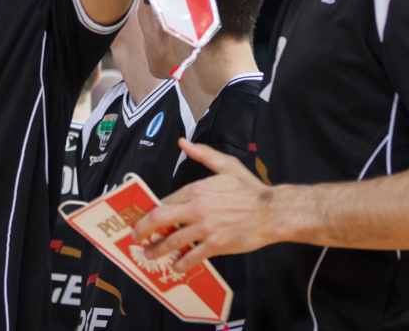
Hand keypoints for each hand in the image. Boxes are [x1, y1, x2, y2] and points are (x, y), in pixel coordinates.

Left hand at [131, 139, 277, 272]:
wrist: (271, 211)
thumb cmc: (250, 188)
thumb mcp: (226, 164)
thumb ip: (202, 154)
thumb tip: (183, 142)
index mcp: (197, 189)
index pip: (165, 200)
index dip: (151, 210)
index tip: (144, 217)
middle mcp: (197, 208)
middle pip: (159, 218)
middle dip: (143, 229)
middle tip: (136, 236)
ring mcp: (205, 228)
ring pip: (172, 241)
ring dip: (157, 249)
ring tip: (150, 254)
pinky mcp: (216, 244)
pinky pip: (192, 256)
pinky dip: (181, 263)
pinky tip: (176, 266)